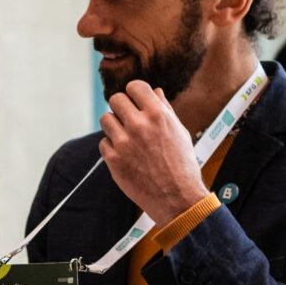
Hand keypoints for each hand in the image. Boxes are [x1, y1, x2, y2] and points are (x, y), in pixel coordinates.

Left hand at [99, 82, 205, 224]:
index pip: (134, 86)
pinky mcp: (114, 160)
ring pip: (105, 119)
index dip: (134, 93)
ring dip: (114, 126)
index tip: (135, 102)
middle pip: (115, 100)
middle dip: (121, 108)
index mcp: (158, 115)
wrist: (177, 198)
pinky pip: (103, 143)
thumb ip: (165, 110)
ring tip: (126, 137)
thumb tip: (155, 91)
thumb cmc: (182, 164)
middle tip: (128, 120)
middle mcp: (139, 125)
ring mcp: (124, 143)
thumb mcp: (180, 133)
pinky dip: (111, 148)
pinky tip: (125, 155)